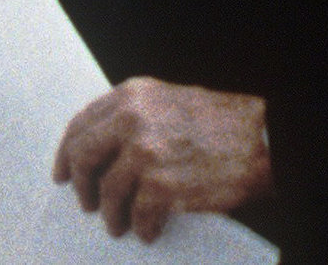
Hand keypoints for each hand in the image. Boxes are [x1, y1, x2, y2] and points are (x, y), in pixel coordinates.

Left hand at [52, 76, 271, 242]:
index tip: (63, 170)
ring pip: (108, 192)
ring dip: (110, 214)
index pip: (82, 123)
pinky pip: (137, 215)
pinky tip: (148, 232)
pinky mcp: (160, 185)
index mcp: (132, 96)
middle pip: (82, 155)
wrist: (264, 140)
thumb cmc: (223, 125)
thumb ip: (134, 116)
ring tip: (117, 225)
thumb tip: (102, 150)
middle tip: (85, 202)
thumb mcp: (169, 102)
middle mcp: (132, 119)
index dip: (67, 151)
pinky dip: (141, 228)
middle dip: (79, 183)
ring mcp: (144, 152)